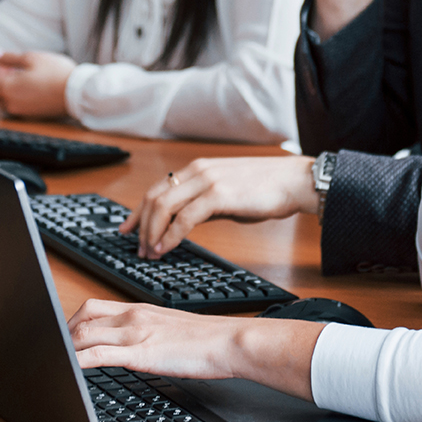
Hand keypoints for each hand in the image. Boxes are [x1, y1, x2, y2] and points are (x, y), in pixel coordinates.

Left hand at [0, 50, 76, 116]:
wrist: (77, 93)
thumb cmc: (55, 73)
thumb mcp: (30, 58)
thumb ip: (7, 57)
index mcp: (7, 89)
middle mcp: (11, 104)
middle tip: (7, 66)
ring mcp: (22, 112)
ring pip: (5, 100)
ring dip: (6, 87)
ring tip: (21, 74)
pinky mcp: (32, 115)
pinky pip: (16, 105)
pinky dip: (16, 94)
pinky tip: (29, 85)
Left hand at [68, 298, 322, 400]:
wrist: (229, 340)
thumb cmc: (207, 339)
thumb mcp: (170, 328)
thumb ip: (147, 332)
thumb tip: (132, 345)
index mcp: (140, 309)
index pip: (94, 308)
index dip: (71, 322)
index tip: (60, 336)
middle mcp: (133, 316)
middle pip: (83, 318)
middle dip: (61, 335)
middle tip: (50, 351)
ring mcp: (136, 332)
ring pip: (85, 334)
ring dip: (64, 347)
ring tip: (50, 362)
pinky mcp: (141, 351)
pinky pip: (99, 354)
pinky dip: (78, 361)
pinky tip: (67, 369)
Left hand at [122, 156, 316, 257]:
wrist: (294, 180)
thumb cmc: (266, 188)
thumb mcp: (227, 191)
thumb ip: (204, 202)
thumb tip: (185, 221)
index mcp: (198, 168)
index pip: (157, 188)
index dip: (138, 211)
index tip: (128, 229)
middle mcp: (198, 171)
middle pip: (154, 197)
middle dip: (141, 226)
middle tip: (137, 248)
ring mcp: (207, 181)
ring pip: (164, 206)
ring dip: (152, 232)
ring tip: (150, 252)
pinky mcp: (219, 195)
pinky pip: (185, 218)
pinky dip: (170, 236)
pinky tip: (166, 248)